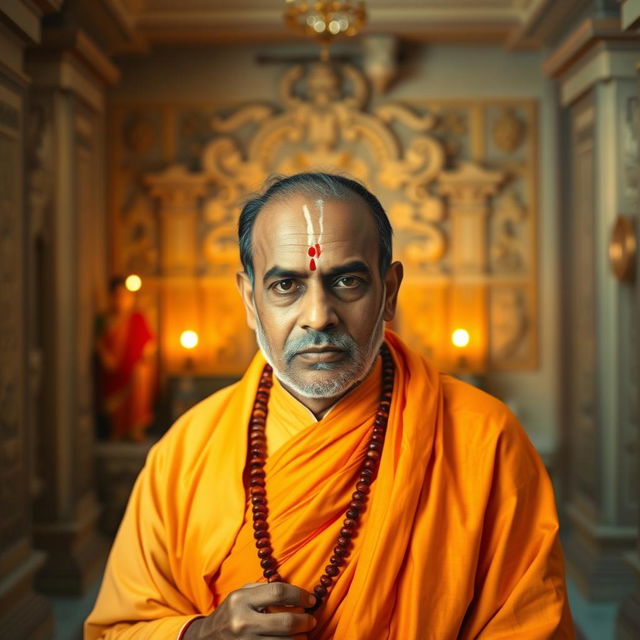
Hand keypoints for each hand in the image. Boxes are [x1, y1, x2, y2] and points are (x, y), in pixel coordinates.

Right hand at [183, 582, 316, 638]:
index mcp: (241, 599)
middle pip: (285, 622)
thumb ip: (264, 590)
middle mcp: (243, 622)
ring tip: (303, 633)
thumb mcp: (241, 594)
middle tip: (312, 620)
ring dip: (300, 639)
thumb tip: (296, 593)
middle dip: (305, 621)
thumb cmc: (231, 612)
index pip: (278, 592)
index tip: (311, 600)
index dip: (299, 595)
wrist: (207, 637)